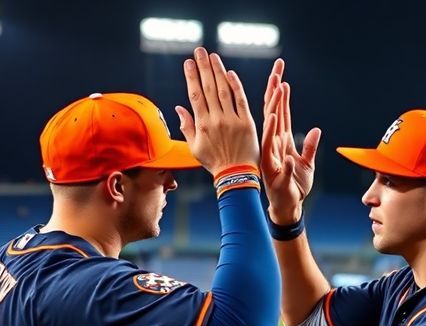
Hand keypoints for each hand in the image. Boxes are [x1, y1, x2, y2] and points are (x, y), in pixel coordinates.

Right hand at [175, 47, 258, 176]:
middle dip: (203, 67)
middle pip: (208, 88)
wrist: (236, 175)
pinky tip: (230, 73)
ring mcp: (232, 120)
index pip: (195, 95)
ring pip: (223, 90)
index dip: (191, 77)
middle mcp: (216, 119)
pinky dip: (235, 86)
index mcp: (202, 124)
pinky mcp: (247, 123)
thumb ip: (187, 126)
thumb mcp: (195, 148)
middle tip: (199, 51)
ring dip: (218, 71)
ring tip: (213, 56)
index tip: (188, 63)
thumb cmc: (214, 163)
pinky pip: (240, 101)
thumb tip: (178, 108)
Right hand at [261, 58, 320, 224]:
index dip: (279, 93)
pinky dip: (284, 159)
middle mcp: (273, 147)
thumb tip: (316, 129)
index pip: (279, 111)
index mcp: (281, 141)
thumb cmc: (295, 185)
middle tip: (276, 75)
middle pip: (273, 117)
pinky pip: (282, 167)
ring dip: (274, 119)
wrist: (289, 207)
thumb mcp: (307, 163)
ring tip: (276, 101)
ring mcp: (273, 162)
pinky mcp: (277, 178)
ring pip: (272, 137)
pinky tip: (285, 149)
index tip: (280, 73)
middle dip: (274, 96)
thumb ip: (310, 146)